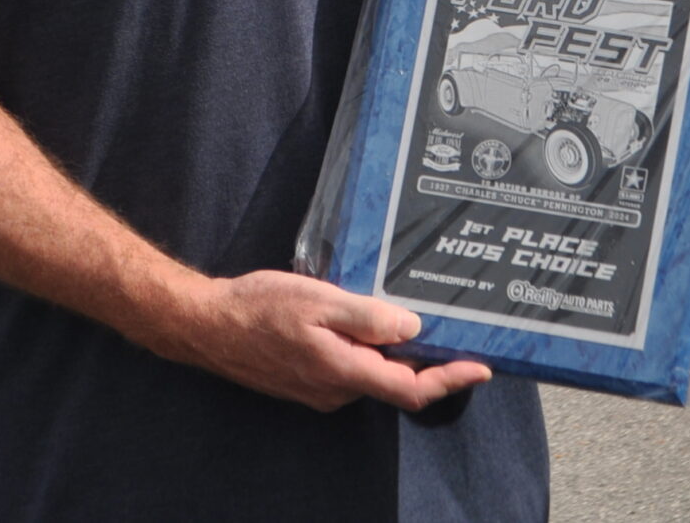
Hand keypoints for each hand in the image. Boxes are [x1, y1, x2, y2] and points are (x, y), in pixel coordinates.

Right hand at [159, 271, 490, 413]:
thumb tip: (413, 329)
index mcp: (344, 371)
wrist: (208, 325)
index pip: (411, 389)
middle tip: (454, 331)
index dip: (450, 380)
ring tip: (412, 317)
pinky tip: (366, 322)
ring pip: (372, 374)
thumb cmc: (259, 308)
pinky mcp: (307, 381)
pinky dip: (368, 351)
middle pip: (396, 382)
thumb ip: (368, 317)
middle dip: (428, 361)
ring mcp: (320, 389)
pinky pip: (350, 369)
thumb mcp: (318, 301)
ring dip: (395, 353)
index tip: (481, 368)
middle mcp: (336, 389)